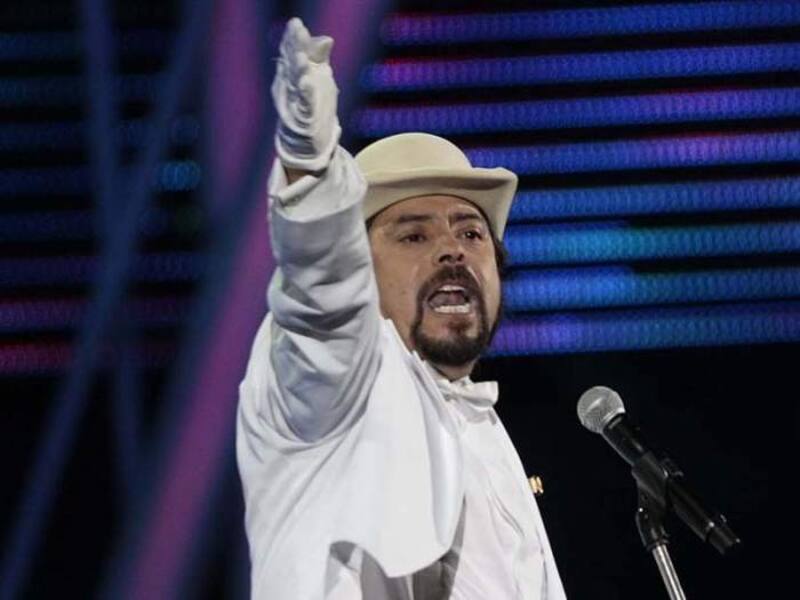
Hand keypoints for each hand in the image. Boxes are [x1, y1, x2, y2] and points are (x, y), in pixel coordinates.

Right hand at [272, 17, 340, 172]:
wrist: (306, 143)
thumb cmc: (313, 107)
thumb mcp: (318, 78)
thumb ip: (319, 58)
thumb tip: (327, 39)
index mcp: (292, 75)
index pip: (290, 53)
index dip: (292, 39)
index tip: (296, 24)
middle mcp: (290, 87)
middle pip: (291, 63)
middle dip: (294, 46)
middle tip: (297, 29)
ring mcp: (296, 103)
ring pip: (296, 82)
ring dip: (299, 69)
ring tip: (304, 57)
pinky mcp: (305, 119)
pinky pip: (305, 104)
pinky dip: (306, 93)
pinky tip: (308, 83)